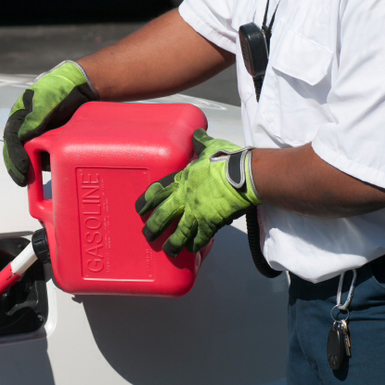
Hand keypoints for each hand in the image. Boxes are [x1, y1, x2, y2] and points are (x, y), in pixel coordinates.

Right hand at [3, 61, 96, 185]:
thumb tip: (23, 135)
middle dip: (17, 167)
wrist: (83, 88)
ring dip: (29, 170)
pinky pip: (45, 157)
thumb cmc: (62, 88)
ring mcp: (39, 137)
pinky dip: (44, 167)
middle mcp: (27, 128)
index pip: (12, 138)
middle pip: (17, 151)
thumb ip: (36, 115)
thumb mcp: (48, 98)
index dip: (14, 154)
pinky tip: (48, 174)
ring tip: (32, 182)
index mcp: (20, 116)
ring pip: (29, 156)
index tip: (21, 167)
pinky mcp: (52, 143)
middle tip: (23, 180)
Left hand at [135, 129, 263, 256]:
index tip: (139, 209)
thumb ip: (201, 143)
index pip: (157, 191)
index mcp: (183, 179)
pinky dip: (195, 245)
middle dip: (153, 227)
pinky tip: (191, 250)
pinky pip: (200, 238)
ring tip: (168, 251)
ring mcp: (197, 212)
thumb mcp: (211, 146)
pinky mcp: (210, 223)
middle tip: (147, 235)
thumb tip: (197, 133)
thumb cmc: (228, 160)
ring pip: (179, 232)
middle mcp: (185, 197)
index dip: (146, 201)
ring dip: (172, 243)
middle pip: (163, 215)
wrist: (245, 175)